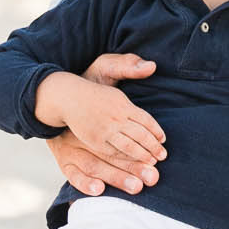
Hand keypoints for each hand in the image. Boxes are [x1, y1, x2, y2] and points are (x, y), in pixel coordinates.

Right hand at [42, 53, 163, 195]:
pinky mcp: (95, 140)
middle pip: (141, 135)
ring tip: (153, 162)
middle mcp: (116, 117)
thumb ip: (130, 66)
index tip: (163, 139)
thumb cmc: (90, 86)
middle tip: (163, 156)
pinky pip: (114, 151)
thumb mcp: (107, 68)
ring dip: (143, 155)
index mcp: (122, 103)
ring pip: (130, 146)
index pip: (146, 120)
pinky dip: (126, 158)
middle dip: (154, 147)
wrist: (65, 97)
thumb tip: (152, 66)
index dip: (156, 131)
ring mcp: (105, 130)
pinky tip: (134, 161)